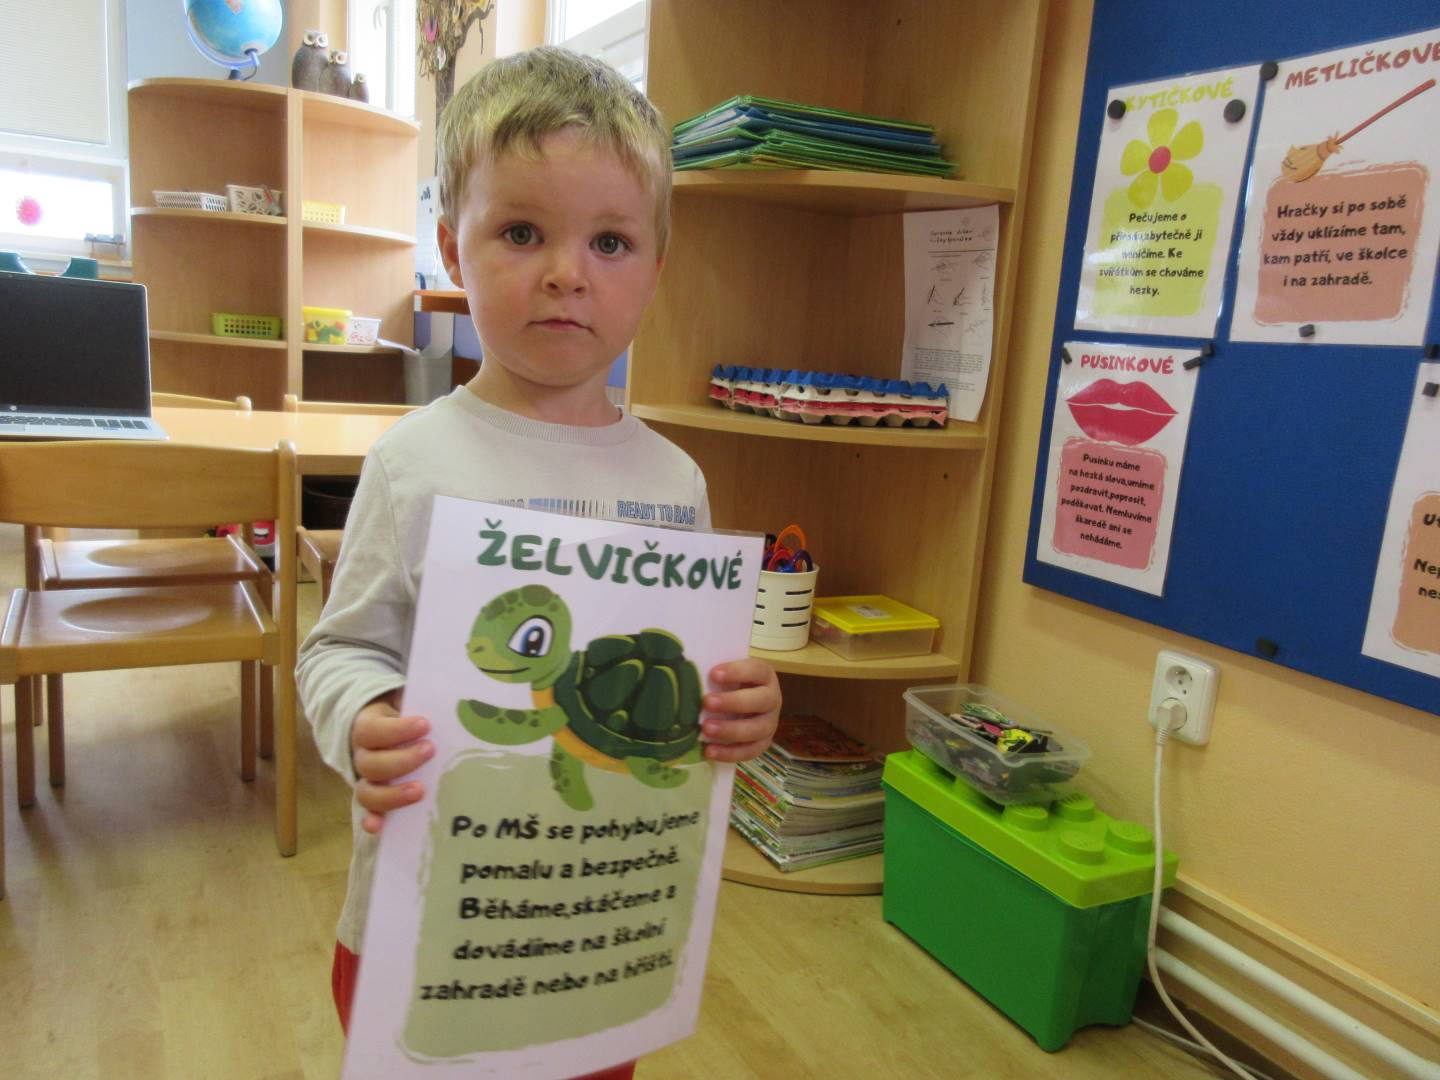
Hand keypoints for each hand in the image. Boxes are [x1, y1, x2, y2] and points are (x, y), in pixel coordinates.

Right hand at [351, 691, 434, 833]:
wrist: (388, 725)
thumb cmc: (405, 715)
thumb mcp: (410, 703)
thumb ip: (424, 703)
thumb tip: (459, 700)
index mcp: (367, 728)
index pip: (372, 730)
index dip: (397, 730)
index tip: (425, 724)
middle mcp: (362, 755)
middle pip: (371, 764)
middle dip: (402, 760)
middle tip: (430, 750)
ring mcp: (366, 779)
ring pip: (367, 792)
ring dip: (393, 794)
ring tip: (421, 790)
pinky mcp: (374, 798)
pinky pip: (367, 812)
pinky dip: (372, 820)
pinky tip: (380, 827)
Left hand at [700, 658, 780, 762]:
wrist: (741, 703)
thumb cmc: (730, 684)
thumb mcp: (727, 674)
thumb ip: (714, 674)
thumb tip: (689, 675)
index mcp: (764, 676)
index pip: (756, 670)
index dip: (737, 672)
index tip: (713, 674)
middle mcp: (772, 699)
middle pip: (760, 700)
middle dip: (733, 702)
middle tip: (707, 702)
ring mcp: (770, 723)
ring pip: (757, 729)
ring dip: (731, 730)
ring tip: (706, 728)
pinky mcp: (763, 743)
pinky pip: (750, 751)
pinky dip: (729, 753)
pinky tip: (709, 750)